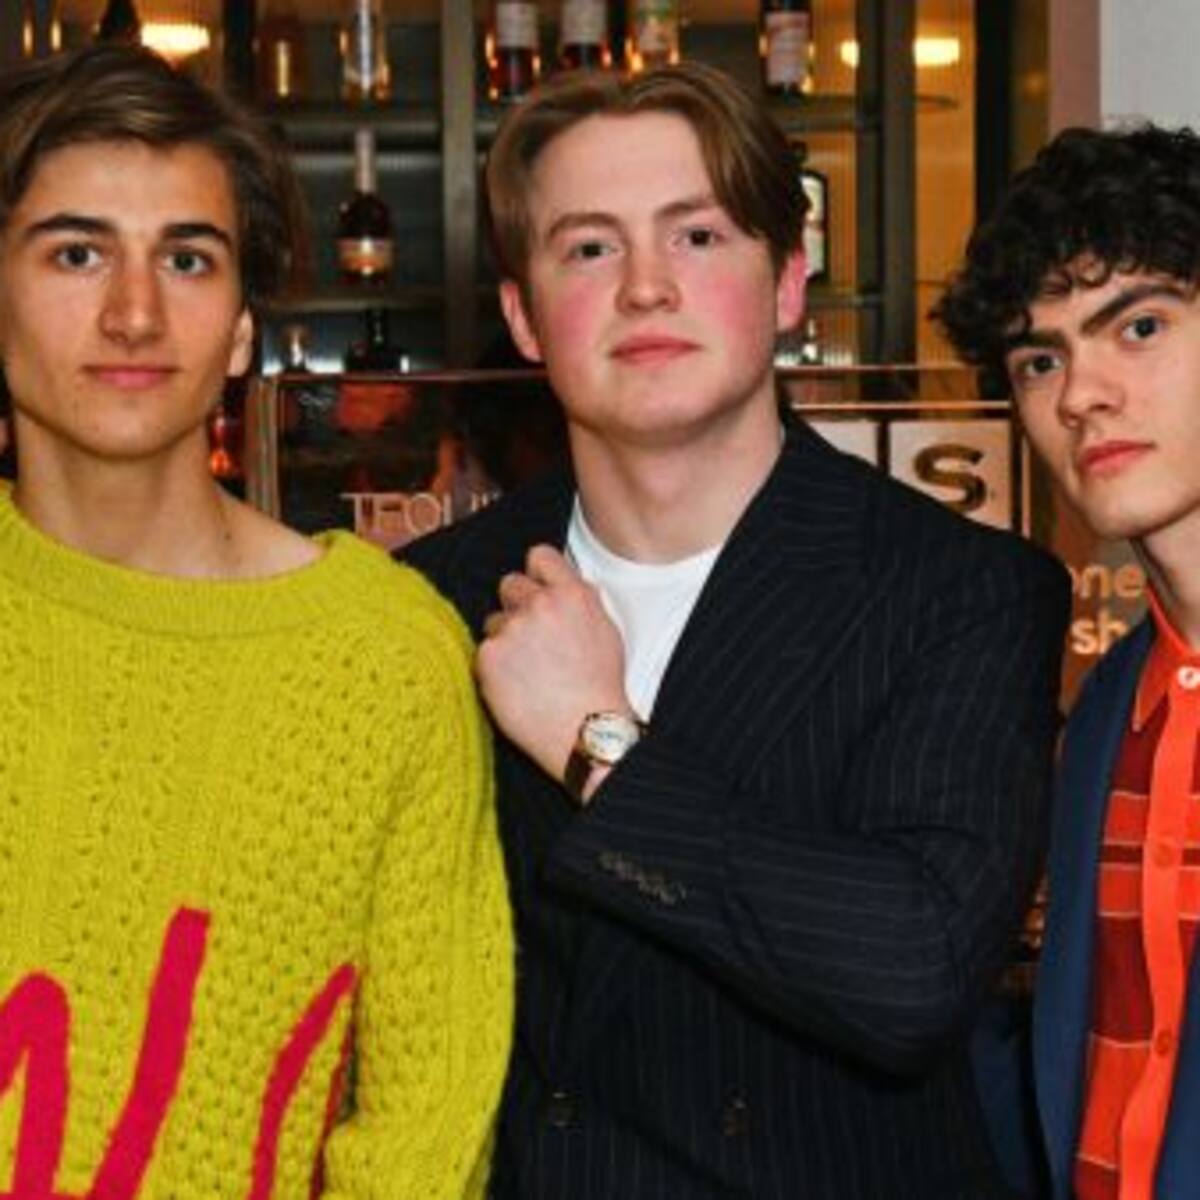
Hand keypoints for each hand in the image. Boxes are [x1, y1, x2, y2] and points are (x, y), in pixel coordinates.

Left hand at [477, 544, 633, 783]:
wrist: (584, 732)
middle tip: (531, 638)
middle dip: (517, 606)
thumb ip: (581, 602)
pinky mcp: (488, 656)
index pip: (539, 556)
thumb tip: (565, 589)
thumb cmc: (599, 689)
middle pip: (510, 584)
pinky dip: (494, 667)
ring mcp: (511, 628)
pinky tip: (516, 685)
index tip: (536, 587)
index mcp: (572, 594)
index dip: (536, 574)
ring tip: (528, 670)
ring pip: (494, 621)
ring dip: (505, 639)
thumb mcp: (606, 631)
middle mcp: (540, 604)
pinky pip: (484, 651)